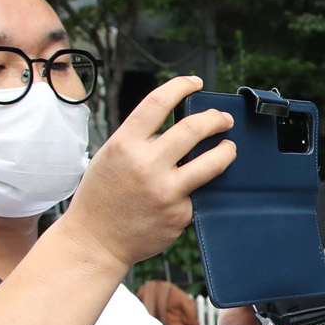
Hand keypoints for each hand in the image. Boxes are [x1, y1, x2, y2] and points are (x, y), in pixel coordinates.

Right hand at [61, 75, 237, 269]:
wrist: (95, 241)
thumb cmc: (102, 196)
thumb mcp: (110, 156)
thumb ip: (139, 139)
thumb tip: (174, 123)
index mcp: (125, 144)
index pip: (158, 102)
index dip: (181, 86)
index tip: (195, 82)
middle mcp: (147, 164)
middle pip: (194, 128)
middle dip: (215, 118)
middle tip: (223, 119)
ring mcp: (166, 190)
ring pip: (212, 161)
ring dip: (226, 150)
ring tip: (229, 147)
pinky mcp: (180, 213)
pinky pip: (200, 192)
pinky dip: (201, 187)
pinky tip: (197, 188)